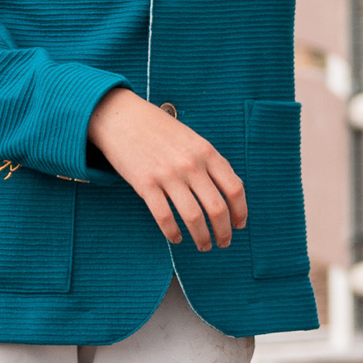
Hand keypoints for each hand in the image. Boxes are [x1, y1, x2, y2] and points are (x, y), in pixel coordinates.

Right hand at [87, 87, 243, 249]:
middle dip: (224, 231)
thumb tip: (229, 192)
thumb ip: (210, 163)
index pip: (234, 188)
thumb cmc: (160, 130)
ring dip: (202, 237)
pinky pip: (164, 217)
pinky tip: (176, 238)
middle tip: (223, 243)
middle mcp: (191, 164)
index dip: (240, 211)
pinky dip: (173, 233)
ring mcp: (168, 175)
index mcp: (207, 152)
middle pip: (217, 208)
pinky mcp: (145, 184)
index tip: (239, 225)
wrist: (122, 117)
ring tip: (203, 245)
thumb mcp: (193, 140)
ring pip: (193, 217)